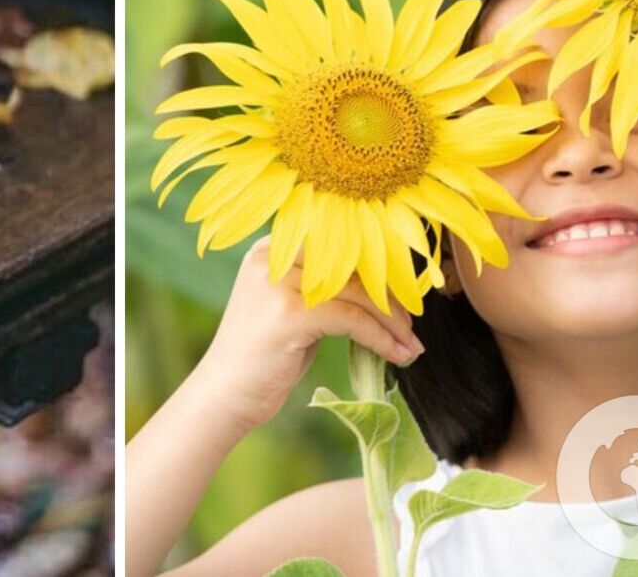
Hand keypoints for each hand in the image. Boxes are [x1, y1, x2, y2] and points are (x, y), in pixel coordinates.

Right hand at [191, 236, 425, 434]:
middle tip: (413, 325)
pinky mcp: (289, 314)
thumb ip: (331, 289)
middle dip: (392, 296)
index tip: (409, 295)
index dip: (382, 268)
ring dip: (393, 322)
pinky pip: (351, 319)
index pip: (344, 243)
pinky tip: (397, 355)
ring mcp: (279, 282)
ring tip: (411, 346)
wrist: (225, 395)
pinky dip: (380, 338)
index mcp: (276, 247)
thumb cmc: (266, 357)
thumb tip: (391, 285)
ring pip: (358, 292)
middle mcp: (274, 256)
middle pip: (354, 264)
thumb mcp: (298, 310)